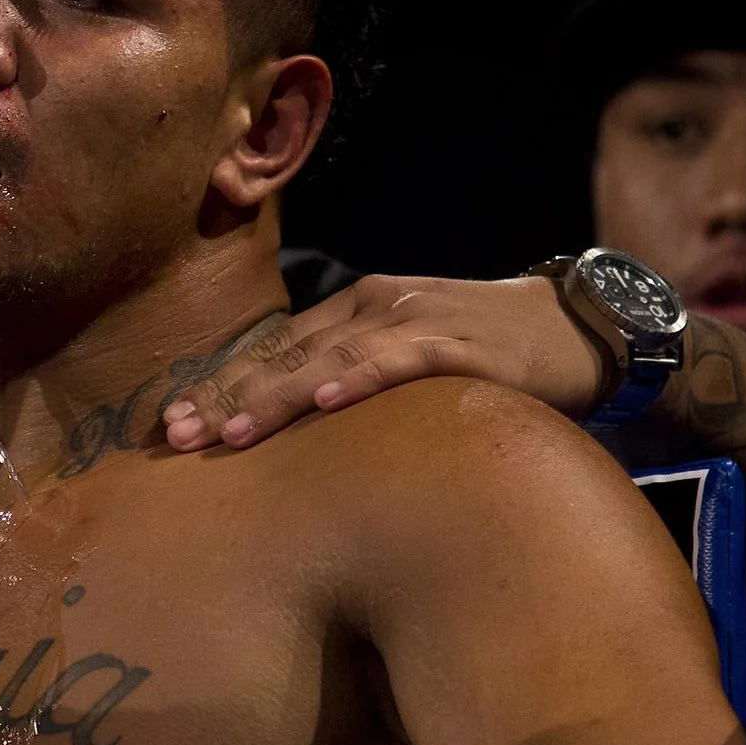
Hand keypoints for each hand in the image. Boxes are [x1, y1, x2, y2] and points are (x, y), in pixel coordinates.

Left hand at [162, 274, 609, 450]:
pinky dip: (358, 378)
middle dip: (223, 395)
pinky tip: (324, 400)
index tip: (168, 425)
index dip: (218, 384)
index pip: (270, 350)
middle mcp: (374, 306)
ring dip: (273, 397)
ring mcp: (414, 319)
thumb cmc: (485, 355)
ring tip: (228, 433)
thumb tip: (295, 437)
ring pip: (326, 358)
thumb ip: (353, 387)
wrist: (577, 327)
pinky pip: (398, 360)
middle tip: (172, 436)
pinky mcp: (458, 342)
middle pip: (281, 353)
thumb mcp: (405, 366)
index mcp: (353, 313)